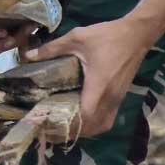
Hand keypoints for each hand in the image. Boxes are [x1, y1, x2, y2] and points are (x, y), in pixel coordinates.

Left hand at [28, 17, 152, 137]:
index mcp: (98, 85)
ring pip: (101, 126)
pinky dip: (95, 125)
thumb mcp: (77, 38)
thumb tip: (28, 55)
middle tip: (52, 127)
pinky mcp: (121, 97)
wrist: (136, 34)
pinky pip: (107, 119)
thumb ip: (52, 48)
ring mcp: (117, 99)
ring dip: (85, 130)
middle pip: (92, 127)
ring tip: (66, 125)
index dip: (69, 124)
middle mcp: (109, 97)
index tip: (50, 123)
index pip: (86, 116)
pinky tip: (83, 118)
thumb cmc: (107, 36)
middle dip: (73, 131)